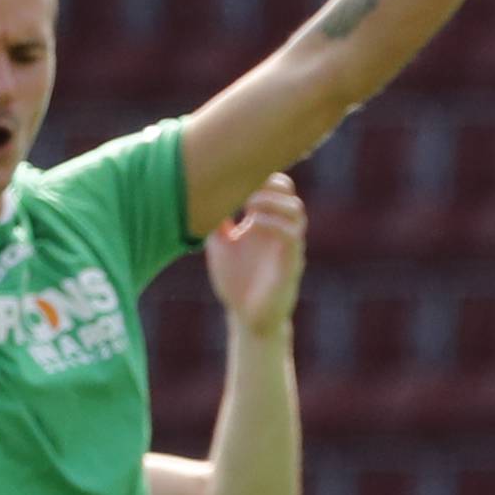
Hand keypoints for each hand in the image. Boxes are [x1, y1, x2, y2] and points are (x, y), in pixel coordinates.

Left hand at [204, 174, 305, 336]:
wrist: (249, 318)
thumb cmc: (235, 282)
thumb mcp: (219, 245)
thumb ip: (216, 220)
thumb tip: (199, 194)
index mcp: (264, 222)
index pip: (273, 186)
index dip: (260, 176)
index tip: (235, 177)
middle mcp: (279, 229)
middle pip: (288, 191)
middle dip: (269, 182)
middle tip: (246, 184)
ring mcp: (288, 245)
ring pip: (295, 209)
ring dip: (272, 201)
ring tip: (250, 204)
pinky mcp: (291, 263)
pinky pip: (291, 234)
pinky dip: (273, 223)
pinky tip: (252, 225)